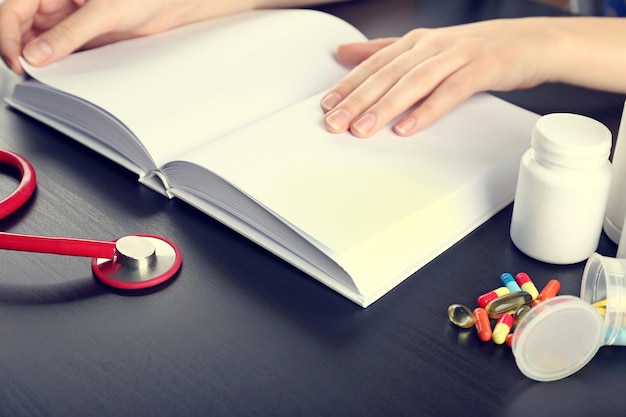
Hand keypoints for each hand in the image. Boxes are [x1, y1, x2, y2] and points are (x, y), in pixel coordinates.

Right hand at [0, 0, 252, 74]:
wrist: (172, 7)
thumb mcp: (103, 13)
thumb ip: (69, 34)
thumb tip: (37, 55)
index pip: (13, 10)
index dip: (8, 36)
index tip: (18, 60)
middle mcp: (55, 3)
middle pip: (21, 29)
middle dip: (21, 51)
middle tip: (31, 75)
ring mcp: (67, 21)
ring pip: (38, 43)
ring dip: (39, 61)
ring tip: (47, 78)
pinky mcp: (82, 38)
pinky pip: (61, 53)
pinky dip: (58, 65)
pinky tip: (62, 76)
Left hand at [320, 18, 556, 137]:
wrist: (533, 41)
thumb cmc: (476, 50)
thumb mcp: (426, 48)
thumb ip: (384, 52)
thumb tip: (343, 53)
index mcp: (417, 41)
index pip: (374, 65)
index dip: (348, 85)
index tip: (326, 106)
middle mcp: (432, 44)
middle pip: (388, 74)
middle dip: (358, 99)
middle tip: (334, 123)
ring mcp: (457, 54)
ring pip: (414, 82)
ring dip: (385, 107)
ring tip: (363, 129)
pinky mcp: (483, 68)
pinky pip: (450, 91)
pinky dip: (427, 110)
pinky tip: (407, 127)